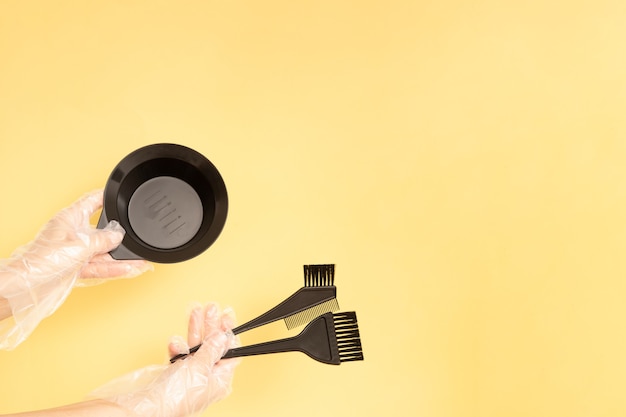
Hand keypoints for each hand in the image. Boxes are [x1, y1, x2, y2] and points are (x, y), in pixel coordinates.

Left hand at [0, 190, 151, 348]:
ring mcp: (75, 251)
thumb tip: (117, 235)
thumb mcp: (79, 246)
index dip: (107, 196)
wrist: (28, 285)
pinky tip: (130, 269)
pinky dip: (114, 268)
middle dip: (119, 235)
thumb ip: (102, 240)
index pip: (92, 201)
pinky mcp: (76, 267)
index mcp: (70, 218)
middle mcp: (73, 233)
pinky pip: (99, 266)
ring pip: (103, 252)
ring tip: (140, 259)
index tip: (120, 194)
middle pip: (101, 230)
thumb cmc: (43, 261)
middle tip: (136, 235)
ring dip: (120, 257)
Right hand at [92, 303, 239, 416]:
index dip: (228, 332)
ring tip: (195, 311)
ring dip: (195, 330)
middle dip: (211, 326)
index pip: (230, 352)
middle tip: (211, 308)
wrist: (148, 407)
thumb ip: (211, 349)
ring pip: (196, 347)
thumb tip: (223, 337)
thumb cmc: (177, 394)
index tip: (226, 316)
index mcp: (220, 380)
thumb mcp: (199, 367)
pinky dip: (178, 347)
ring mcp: (190, 376)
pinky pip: (180, 356)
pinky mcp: (175, 375)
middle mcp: (207, 379)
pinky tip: (174, 342)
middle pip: (213, 346)